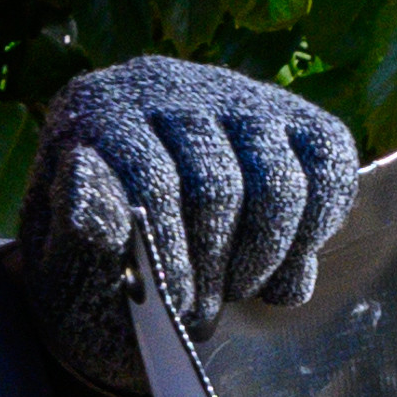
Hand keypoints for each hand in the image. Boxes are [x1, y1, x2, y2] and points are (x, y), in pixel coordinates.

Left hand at [26, 56, 362, 385]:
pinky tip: (283, 266)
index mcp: (95, 110)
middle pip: (219, 185)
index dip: (170, 257)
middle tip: (201, 314)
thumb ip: (80, 227)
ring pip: (280, 183)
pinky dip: (315, 230)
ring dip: (266, 259)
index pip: (152, 181)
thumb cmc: (92, 265)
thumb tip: (85, 178)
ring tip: (237, 291)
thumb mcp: (68, 261)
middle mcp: (163, 83)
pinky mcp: (289, 115)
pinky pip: (329, 167)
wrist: (131, 256)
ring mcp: (231, 93)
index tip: (172, 308)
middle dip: (216, 268)